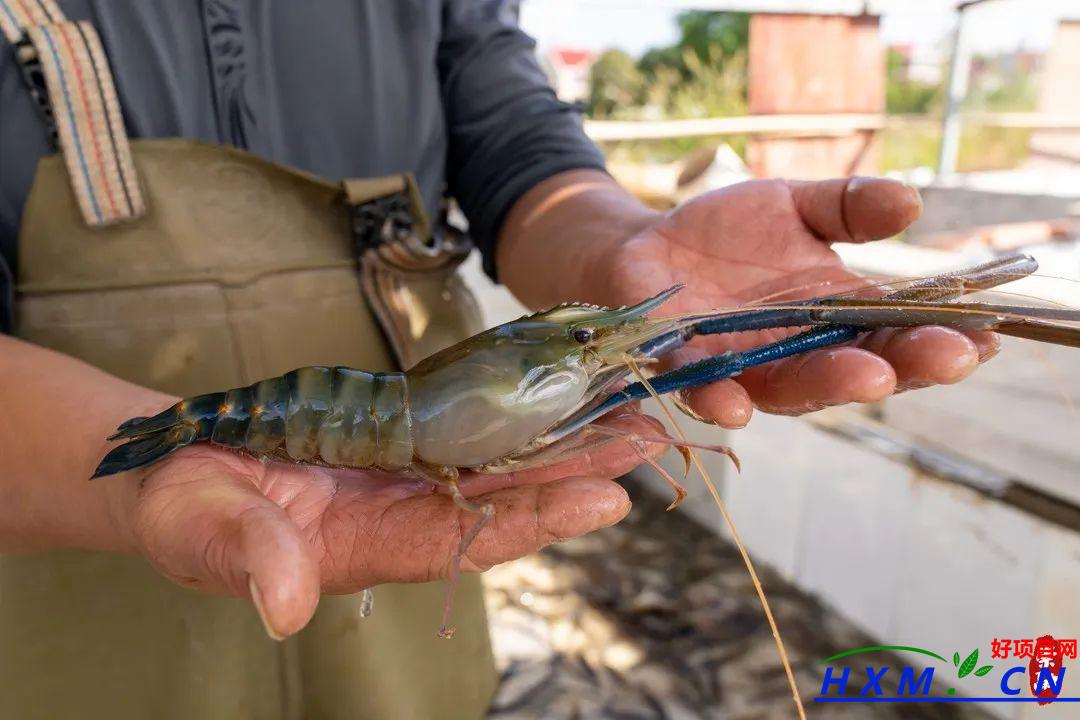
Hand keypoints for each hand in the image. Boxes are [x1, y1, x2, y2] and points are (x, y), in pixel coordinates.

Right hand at [107, 412, 660, 639]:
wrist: (179, 469)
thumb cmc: (188, 508)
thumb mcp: (206, 531)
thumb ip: (249, 559)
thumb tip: (286, 604)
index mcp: (369, 544)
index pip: (466, 537)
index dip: (534, 519)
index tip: (602, 500)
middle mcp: (403, 510)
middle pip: (504, 494)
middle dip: (576, 470)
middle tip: (647, 440)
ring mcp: (403, 471)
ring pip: (496, 454)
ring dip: (560, 433)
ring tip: (628, 409)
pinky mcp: (397, 433)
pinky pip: (466, 421)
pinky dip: (513, 404)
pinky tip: (558, 385)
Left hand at [593, 177, 998, 426]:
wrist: (646, 243)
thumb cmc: (727, 231)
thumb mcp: (793, 204)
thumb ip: (847, 207)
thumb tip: (910, 203)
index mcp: (832, 316)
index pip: (894, 336)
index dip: (937, 339)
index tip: (985, 336)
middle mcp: (795, 352)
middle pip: (855, 371)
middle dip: (902, 367)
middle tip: (947, 358)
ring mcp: (742, 366)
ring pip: (789, 387)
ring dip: (828, 386)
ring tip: (871, 378)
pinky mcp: (684, 368)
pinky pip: (704, 389)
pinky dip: (720, 398)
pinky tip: (736, 403)